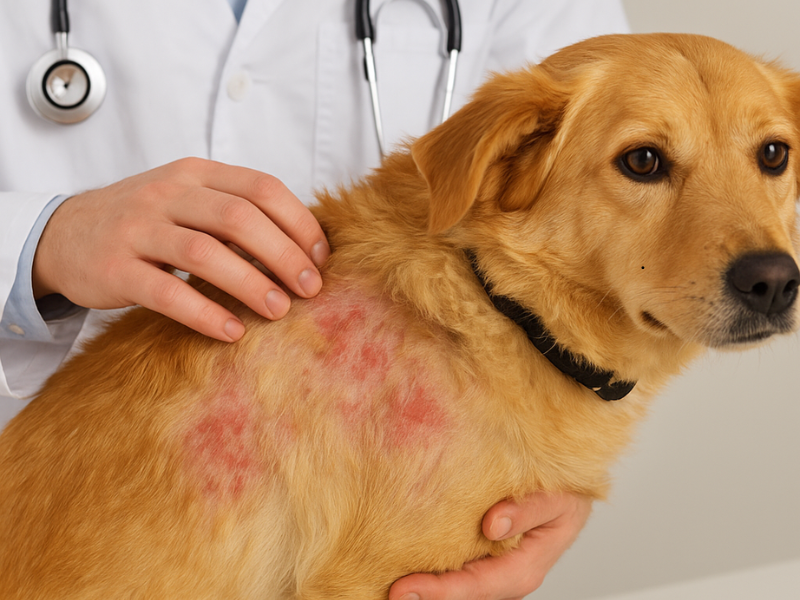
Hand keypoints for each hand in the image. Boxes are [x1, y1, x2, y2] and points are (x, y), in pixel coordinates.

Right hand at [32, 157, 329, 341]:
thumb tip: (303, 247)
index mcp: (196, 173)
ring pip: (205, 252)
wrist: (63, 234)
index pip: (262, 188)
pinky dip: (204, 313)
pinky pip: (167, 293)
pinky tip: (231, 332)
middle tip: (311, 289)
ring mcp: (138, 229)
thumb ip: (236, 212)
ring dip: (250, 284)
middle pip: (240, 218)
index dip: (299, 223)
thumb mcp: (189, 200)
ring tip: (279, 310)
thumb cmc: (145, 221)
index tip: (321, 258)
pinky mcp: (115, 269)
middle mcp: (168, 193)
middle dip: (284, 255)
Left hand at [389, 493, 591, 599]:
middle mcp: (504, 574)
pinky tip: (404, 558)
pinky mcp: (479, 553)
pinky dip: (430, 565)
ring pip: (455, 582)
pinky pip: (452, 564)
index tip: (405, 588)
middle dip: (425, 594)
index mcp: (523, 568)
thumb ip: (528, 510)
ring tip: (387, 581)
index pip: (476, 586)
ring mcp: (490, 567)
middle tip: (389, 590)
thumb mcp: (558, 499)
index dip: (441, 591)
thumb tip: (493, 525)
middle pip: (460, 592)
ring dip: (425, 584)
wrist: (570, 488)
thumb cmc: (567, 495)